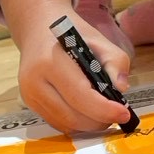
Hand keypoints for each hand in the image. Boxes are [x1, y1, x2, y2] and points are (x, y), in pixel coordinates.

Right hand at [0, 0, 133, 135]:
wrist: (39, 29)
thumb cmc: (71, 33)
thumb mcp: (99, 40)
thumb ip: (115, 62)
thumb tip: (121, 89)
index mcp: (51, 61)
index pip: (79, 95)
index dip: (104, 109)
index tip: (124, 113)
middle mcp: (34, 81)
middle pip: (72, 115)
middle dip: (99, 120)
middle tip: (118, 114)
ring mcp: (29, 95)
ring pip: (65, 124)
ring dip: (89, 125)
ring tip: (105, 113)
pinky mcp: (30, 104)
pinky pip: (57, 122)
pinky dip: (77, 123)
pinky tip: (89, 113)